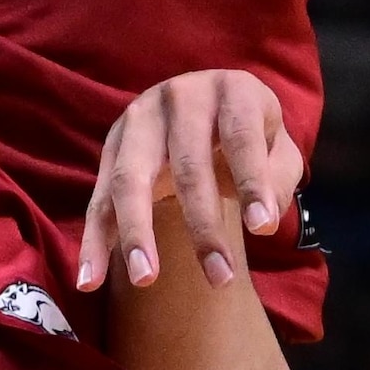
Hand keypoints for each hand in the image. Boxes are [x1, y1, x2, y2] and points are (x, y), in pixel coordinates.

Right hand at [77, 69, 299, 294]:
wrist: (203, 105)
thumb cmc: (248, 132)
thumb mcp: (278, 145)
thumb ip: (278, 177)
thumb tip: (263, 220)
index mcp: (231, 90)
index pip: (240, 136)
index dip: (251, 181)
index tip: (263, 230)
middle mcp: (180, 97)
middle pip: (187, 164)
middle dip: (203, 224)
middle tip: (220, 277)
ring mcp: (138, 120)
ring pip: (131, 179)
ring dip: (136, 233)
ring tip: (145, 279)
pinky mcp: (111, 149)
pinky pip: (99, 198)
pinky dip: (94, 241)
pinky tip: (91, 279)